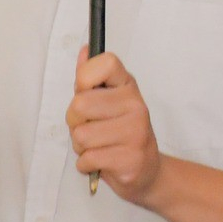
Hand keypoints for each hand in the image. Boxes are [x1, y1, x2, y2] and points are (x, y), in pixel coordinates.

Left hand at [67, 48, 163, 203]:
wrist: (147, 171)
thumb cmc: (120, 132)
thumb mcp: (109, 101)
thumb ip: (92, 78)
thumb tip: (85, 50)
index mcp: (128, 86)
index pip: (105, 63)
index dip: (85, 77)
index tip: (86, 91)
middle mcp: (136, 106)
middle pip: (80, 104)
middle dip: (75, 121)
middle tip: (89, 127)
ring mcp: (136, 133)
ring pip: (81, 136)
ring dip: (81, 147)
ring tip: (98, 146)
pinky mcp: (130, 160)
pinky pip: (87, 159)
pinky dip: (86, 164)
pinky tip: (102, 161)